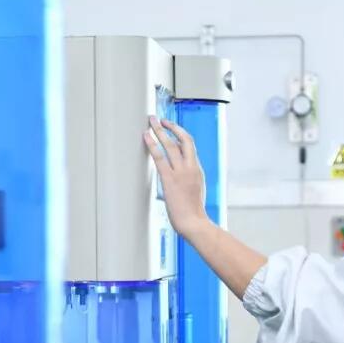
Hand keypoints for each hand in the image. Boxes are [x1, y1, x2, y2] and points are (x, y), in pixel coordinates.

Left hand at [143, 116, 209, 237]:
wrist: (194, 222)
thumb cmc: (193, 212)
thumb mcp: (195, 191)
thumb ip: (188, 180)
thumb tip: (179, 176)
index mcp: (197, 170)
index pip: (189, 146)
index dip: (179, 134)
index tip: (171, 128)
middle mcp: (190, 167)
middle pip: (183, 139)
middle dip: (171, 126)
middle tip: (159, 119)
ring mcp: (181, 173)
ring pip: (171, 144)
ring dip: (160, 131)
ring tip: (151, 122)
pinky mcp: (169, 179)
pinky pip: (160, 157)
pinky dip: (152, 144)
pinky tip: (146, 137)